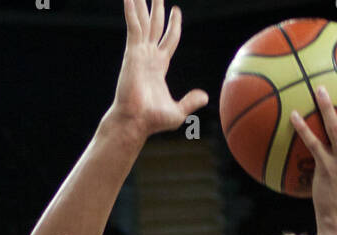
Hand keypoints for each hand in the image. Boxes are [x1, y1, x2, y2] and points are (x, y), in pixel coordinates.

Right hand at [111, 0, 207, 137]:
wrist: (136, 121)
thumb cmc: (153, 121)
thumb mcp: (178, 112)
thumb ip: (190, 101)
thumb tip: (205, 97)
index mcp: (159, 66)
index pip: (168, 39)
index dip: (173, 25)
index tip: (176, 10)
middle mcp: (148, 56)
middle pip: (155, 25)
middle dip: (157, 8)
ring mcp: (139, 53)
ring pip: (143, 22)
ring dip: (142, 4)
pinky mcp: (132, 53)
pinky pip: (134, 27)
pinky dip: (131, 11)